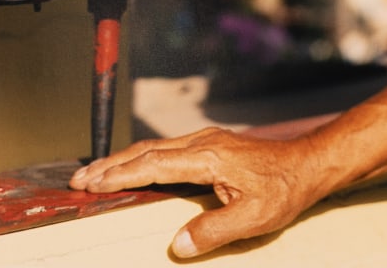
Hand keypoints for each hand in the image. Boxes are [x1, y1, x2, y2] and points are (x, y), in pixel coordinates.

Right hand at [68, 126, 326, 257]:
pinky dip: (143, 157)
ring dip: (124, 160)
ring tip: (96, 174)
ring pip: (156, 147)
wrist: (307, 164)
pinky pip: (168, 149)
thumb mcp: (253, 218)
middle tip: (79, 179)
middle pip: (148, 151)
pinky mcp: (212, 145)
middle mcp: (204, 143)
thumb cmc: (283, 189)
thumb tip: (177, 245)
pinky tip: (135, 167)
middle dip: (111, 165)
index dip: (120, 174)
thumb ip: (213, 231)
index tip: (91, 184)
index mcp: (208, 157)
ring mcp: (208, 141)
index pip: (154, 164)